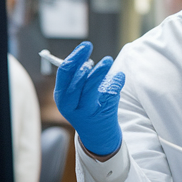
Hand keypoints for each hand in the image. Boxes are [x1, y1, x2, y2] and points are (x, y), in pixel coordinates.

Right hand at [53, 41, 124, 156]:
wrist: (97, 135)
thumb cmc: (85, 107)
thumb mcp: (75, 94)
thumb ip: (77, 76)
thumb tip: (83, 53)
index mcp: (61, 97)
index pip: (65, 73)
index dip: (75, 56)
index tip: (85, 46)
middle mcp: (70, 105)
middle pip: (76, 80)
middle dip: (83, 61)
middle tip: (92, 48)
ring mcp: (86, 111)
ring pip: (91, 88)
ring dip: (100, 71)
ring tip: (108, 61)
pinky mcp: (101, 115)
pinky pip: (109, 94)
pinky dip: (116, 82)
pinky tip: (120, 77)